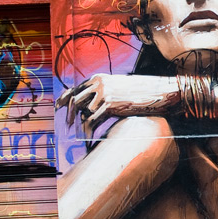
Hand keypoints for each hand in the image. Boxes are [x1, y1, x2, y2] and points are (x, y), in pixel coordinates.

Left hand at [56, 74, 179, 130]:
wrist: (159, 91)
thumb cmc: (142, 92)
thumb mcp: (120, 87)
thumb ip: (105, 92)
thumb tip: (93, 104)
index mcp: (99, 78)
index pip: (75, 88)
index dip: (64, 98)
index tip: (58, 107)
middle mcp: (98, 83)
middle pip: (74, 100)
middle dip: (68, 114)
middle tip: (67, 126)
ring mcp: (103, 93)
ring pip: (82, 112)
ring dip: (80, 127)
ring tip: (81, 137)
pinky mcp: (110, 105)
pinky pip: (92, 121)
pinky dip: (88, 133)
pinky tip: (90, 140)